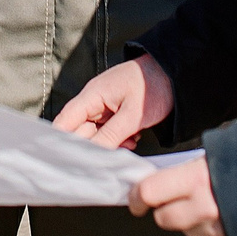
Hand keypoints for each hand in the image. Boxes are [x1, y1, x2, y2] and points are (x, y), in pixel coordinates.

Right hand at [54, 55, 174, 149]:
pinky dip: (120, 138)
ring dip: (111, 143)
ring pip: (97, 134)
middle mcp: (94, 101)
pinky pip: (109, 132)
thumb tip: (91, 156)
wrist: (176, 73)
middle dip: (95, 146)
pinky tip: (134, 138)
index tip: (66, 161)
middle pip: (80, 131)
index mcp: (92, 96)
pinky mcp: (116, 112)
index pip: (65, 121)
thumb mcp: (133, 116)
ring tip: (131, 141)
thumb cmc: (153, 88)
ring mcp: (105, 107)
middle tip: (114, 152)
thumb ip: (110, 136)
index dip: (60, 141)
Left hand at [130, 157, 227, 235]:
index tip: (136, 197)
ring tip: (207, 205)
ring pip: (180, 230)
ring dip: (186, 221)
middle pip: (161, 217)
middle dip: (163, 209)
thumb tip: (158, 176)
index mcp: (197, 180)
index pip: (148, 192)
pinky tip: (218, 219)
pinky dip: (203, 232)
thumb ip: (182, 171)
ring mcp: (212, 232)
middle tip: (174, 199)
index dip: (137, 196)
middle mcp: (203, 209)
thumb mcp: (210, 159)